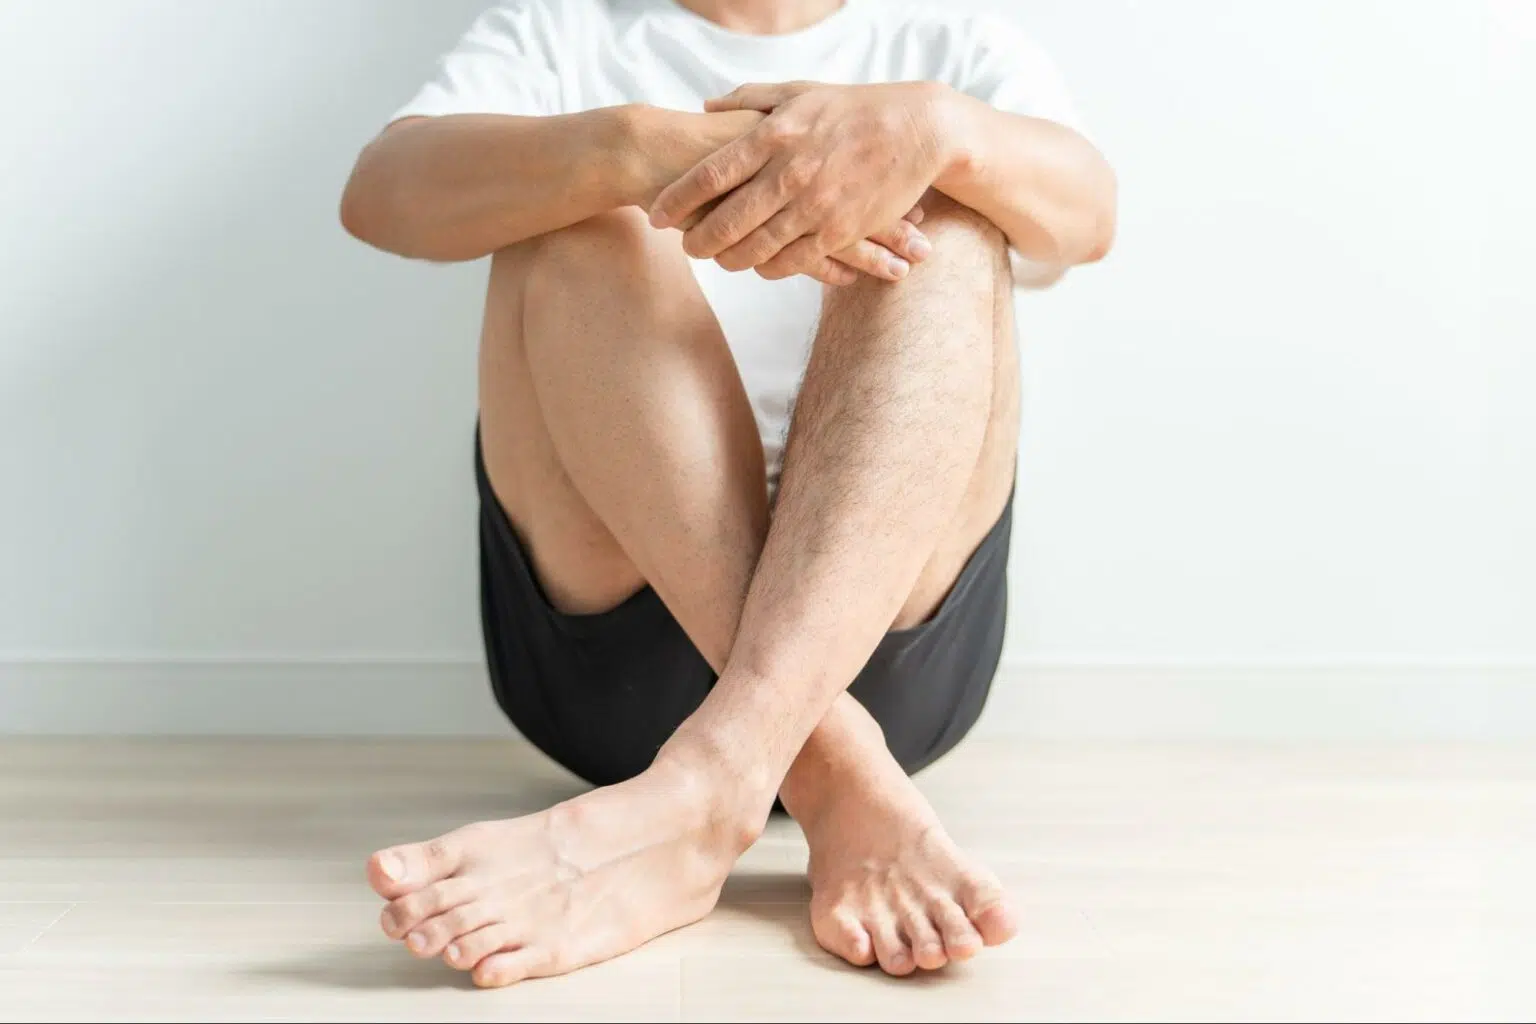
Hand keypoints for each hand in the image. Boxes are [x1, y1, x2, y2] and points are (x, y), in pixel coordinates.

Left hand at [648, 82, 954, 281]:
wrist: (917, 129)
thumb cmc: (854, 108)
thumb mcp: (799, 92)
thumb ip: (750, 101)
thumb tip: (707, 106)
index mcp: (774, 135)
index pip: (711, 174)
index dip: (678, 199)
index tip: (658, 213)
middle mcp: (790, 172)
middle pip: (728, 218)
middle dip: (699, 239)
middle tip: (686, 247)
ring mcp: (815, 204)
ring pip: (757, 246)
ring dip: (731, 258)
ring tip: (719, 260)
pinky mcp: (840, 229)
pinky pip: (794, 260)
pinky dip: (772, 267)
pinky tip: (761, 267)